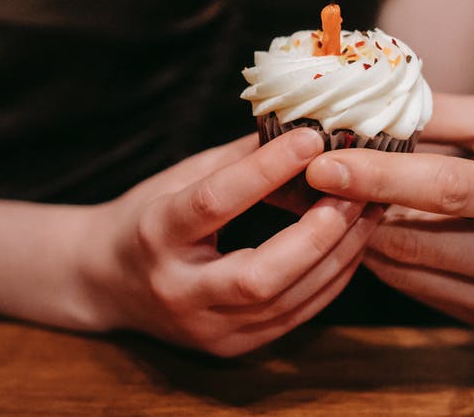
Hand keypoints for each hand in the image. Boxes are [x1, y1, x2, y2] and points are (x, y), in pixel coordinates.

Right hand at [83, 129, 380, 356]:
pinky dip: (328, 280)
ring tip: (367, 213)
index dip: (264, 170)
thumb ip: (238, 158)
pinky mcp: (228, 347)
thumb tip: (300, 126)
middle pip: (257, 275)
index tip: (311, 138)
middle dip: (316, 235)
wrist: (105, 282)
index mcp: (154, 234)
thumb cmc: (147, 218)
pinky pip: (293, 317)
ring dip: (336, 256)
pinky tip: (350, 246)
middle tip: (357, 193)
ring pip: (285, 302)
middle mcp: (176, 290)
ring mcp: (204, 327)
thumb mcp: (179, 177)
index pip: (213, 203)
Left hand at [305, 94, 473, 329]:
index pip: (442, 189)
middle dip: (356, 210)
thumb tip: (360, 111)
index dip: (376, 178)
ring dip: (368, 237)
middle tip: (314, 182)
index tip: (321, 165)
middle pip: (416, 240)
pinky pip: (425, 293)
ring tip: (344, 202)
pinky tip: (386, 230)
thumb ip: (434, 113)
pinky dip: (396, 262)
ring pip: (410, 273)